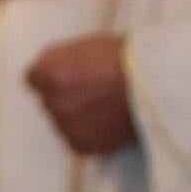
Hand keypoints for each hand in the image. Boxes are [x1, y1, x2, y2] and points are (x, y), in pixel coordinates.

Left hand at [27, 34, 136, 155]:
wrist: (157, 85)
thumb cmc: (125, 58)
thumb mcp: (84, 46)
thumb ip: (57, 61)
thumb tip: (42, 73)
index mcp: (47, 73)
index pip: (33, 80)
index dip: (54, 76)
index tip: (73, 76)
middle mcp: (51, 101)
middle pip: (49, 101)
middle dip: (66, 97)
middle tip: (94, 91)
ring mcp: (66, 125)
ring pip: (62, 122)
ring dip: (77, 117)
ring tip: (104, 108)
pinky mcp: (82, 145)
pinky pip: (76, 140)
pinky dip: (89, 134)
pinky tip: (106, 122)